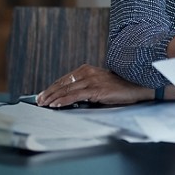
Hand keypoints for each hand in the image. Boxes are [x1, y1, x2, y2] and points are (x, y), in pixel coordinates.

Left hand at [35, 64, 152, 107]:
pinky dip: (63, 100)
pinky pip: (75, 96)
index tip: (42, 94)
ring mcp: (91, 80)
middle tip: (38, 101)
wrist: (137, 86)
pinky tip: (55, 105)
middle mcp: (87, 72)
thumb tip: (71, 97)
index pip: (64, 79)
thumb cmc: (120, 88)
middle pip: (62, 83)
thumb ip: (86, 88)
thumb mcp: (99, 85)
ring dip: (52, 97)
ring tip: (43, 104)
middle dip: (48, 93)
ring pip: (66, 90)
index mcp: (87, 69)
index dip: (52, 87)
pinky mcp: (96, 89)